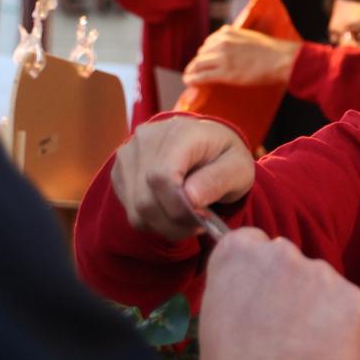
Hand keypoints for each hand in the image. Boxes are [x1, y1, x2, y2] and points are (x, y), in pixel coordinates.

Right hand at [108, 115, 254, 240]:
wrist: (207, 144)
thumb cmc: (226, 157)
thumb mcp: (238, 168)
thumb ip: (217, 180)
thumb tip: (190, 199)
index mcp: (179, 132)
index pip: (162, 177)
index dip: (178, 208)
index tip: (202, 219)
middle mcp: (146, 139)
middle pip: (146, 199)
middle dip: (175, 223)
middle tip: (199, 225)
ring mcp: (128, 154)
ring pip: (136, 210)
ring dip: (165, 226)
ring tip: (189, 219)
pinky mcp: (120, 172)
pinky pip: (131, 211)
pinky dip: (154, 221)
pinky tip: (172, 212)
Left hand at [183, 27, 302, 87]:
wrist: (280, 60)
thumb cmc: (270, 51)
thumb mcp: (249, 36)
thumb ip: (235, 39)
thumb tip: (229, 50)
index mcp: (227, 32)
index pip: (208, 43)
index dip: (205, 54)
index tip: (204, 60)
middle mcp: (221, 42)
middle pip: (201, 54)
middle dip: (198, 63)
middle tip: (196, 71)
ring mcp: (222, 57)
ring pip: (198, 64)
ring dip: (191, 71)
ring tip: (189, 78)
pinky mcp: (224, 72)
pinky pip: (202, 76)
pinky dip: (193, 79)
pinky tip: (189, 82)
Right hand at [199, 228, 359, 359]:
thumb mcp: (214, 320)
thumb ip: (238, 294)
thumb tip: (256, 301)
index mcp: (237, 253)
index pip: (253, 242)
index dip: (258, 273)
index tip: (260, 297)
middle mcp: (279, 251)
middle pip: (290, 262)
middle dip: (291, 289)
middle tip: (284, 329)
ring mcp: (319, 272)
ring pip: (322, 285)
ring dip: (318, 308)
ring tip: (306, 348)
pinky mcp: (352, 296)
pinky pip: (347, 307)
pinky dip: (342, 327)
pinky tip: (326, 354)